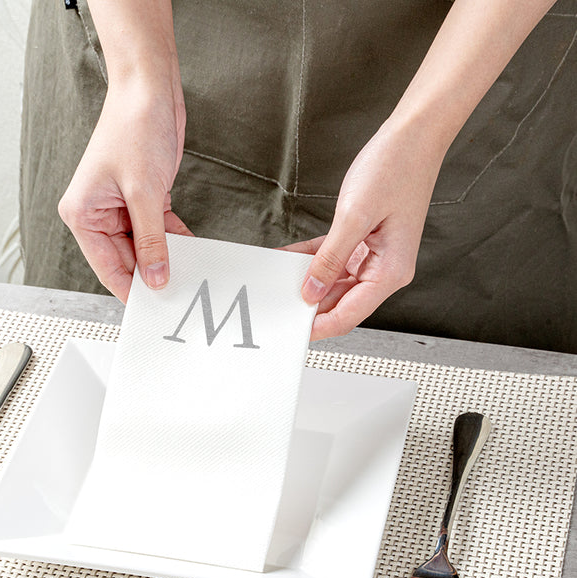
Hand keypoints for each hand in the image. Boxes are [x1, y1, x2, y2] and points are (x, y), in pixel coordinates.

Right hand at [58, 78, 191, 302]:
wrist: (149, 89)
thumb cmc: (133, 127)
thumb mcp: (144, 193)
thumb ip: (151, 242)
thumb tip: (156, 278)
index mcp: (81, 213)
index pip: (106, 267)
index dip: (130, 290)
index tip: (151, 309)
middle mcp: (97, 214)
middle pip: (126, 260)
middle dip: (151, 274)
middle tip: (177, 292)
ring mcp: (120, 208)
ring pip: (144, 248)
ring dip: (165, 259)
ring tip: (187, 273)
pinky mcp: (142, 200)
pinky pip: (157, 232)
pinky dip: (173, 241)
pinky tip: (190, 252)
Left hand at [286, 118, 444, 340]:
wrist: (413, 135)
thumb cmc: (396, 168)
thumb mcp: (354, 217)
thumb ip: (330, 259)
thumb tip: (311, 291)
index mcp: (389, 272)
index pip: (348, 315)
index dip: (318, 326)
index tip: (291, 330)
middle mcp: (384, 269)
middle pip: (339, 302)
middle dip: (308, 304)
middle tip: (276, 304)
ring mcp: (373, 256)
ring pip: (332, 282)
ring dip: (305, 280)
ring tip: (276, 280)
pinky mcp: (363, 240)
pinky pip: (331, 259)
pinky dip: (309, 259)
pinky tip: (286, 258)